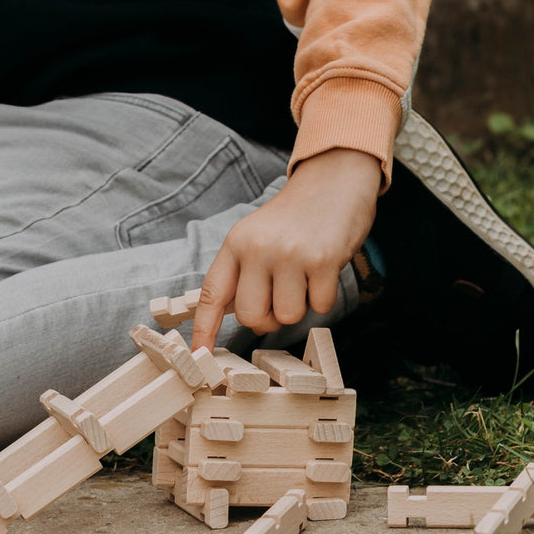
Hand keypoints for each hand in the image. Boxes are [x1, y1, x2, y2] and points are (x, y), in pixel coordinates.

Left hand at [192, 148, 380, 349]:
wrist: (335, 179)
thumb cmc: (296, 216)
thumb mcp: (257, 235)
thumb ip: (244, 274)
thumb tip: (246, 321)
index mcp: (237, 243)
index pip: (213, 293)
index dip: (204, 328)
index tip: (198, 354)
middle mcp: (259, 248)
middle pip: (251, 316)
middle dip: (268, 319)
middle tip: (281, 296)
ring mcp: (291, 254)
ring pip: (287, 317)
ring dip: (299, 306)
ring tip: (304, 277)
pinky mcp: (323, 260)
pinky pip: (318, 307)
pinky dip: (323, 298)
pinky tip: (323, 272)